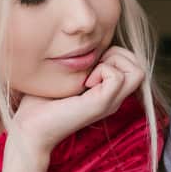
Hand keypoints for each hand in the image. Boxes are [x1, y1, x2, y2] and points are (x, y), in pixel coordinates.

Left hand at [11, 46, 143, 157]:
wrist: (30, 126)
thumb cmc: (41, 101)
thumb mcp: (67, 76)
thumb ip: (81, 64)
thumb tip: (87, 46)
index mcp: (108, 93)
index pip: (133, 64)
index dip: (115, 54)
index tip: (90, 63)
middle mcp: (114, 99)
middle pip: (140, 67)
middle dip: (119, 55)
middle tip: (93, 66)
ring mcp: (110, 102)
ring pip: (138, 71)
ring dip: (114, 62)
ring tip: (90, 74)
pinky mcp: (101, 104)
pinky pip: (117, 77)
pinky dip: (103, 71)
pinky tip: (85, 82)